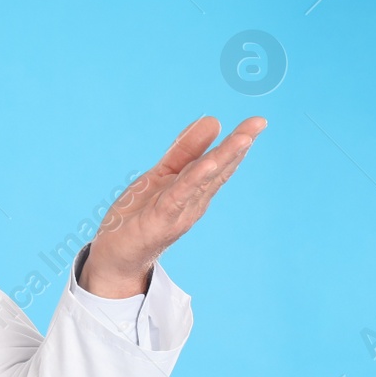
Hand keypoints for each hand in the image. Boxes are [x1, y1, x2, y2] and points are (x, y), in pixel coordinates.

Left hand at [80, 115, 267, 297]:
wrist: (116, 255)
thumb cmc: (139, 215)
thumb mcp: (160, 176)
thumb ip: (184, 151)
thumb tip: (212, 121)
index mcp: (194, 190)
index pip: (218, 163)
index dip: (237, 143)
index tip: (257, 122)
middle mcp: (193, 201)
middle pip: (217, 169)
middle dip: (238, 146)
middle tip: (259, 122)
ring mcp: (180, 212)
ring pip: (204, 180)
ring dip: (223, 159)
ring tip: (243, 139)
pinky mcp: (161, 220)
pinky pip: (179, 196)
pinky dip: (195, 180)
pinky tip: (209, 164)